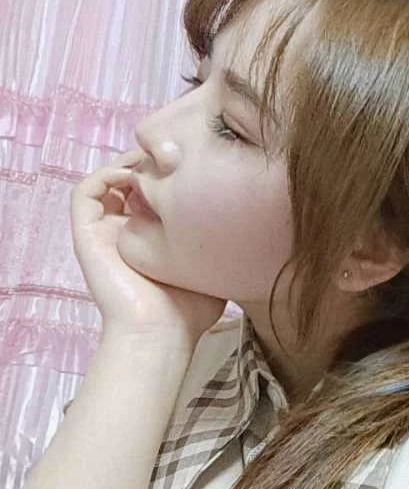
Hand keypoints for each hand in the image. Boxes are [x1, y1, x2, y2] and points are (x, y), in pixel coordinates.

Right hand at [70, 148, 227, 343]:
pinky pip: (84, 192)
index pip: (152, 192)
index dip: (168, 174)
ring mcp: (105, 231)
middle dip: (149, 162)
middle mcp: (125, 230)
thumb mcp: (212, 265)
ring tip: (152, 161)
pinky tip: (132, 176)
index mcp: (150, 237)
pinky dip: (105, 175)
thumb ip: (220, 241)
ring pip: (106, 181)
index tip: (191, 164)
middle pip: (129, 181)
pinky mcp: (87, 235)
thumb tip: (244, 218)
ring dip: (127, 164)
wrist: (160, 334)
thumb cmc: (190, 309)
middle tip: (173, 154)